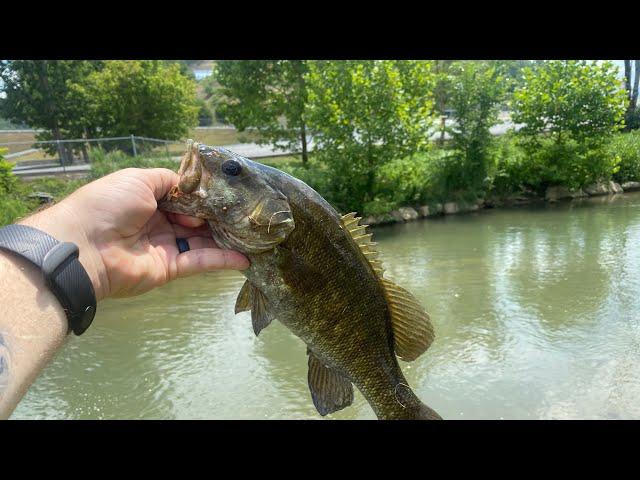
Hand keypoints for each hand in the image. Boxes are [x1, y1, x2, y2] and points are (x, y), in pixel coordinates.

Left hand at [19, 168, 249, 300]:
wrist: (85, 246)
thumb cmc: (109, 205)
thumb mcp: (138, 179)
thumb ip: (169, 180)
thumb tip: (193, 187)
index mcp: (149, 200)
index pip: (184, 198)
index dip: (204, 196)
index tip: (228, 193)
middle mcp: (159, 223)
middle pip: (196, 220)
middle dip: (219, 216)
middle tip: (246, 213)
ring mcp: (165, 247)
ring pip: (202, 241)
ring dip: (226, 238)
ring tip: (253, 234)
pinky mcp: (170, 269)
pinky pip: (200, 262)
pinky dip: (222, 260)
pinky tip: (245, 258)